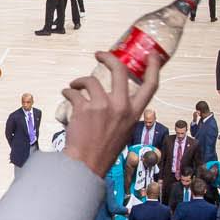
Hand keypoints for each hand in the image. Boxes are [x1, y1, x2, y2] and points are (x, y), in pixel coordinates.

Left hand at [63, 49, 164, 175]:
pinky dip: (68, 91)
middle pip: (120, 70)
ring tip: (73, 86)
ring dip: (79, 81)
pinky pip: (73, 92)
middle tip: (99, 55)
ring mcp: (102, 107)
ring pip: (90, 80)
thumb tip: (114, 100)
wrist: (85, 165)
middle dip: (109, 58)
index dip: (154, 67)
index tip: (152, 56)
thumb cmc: (103, 151)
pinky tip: (66, 94)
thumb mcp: (123, 131)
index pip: (151, 86)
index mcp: (134, 113)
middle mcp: (121, 107)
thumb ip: (123, 114)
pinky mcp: (84, 109)